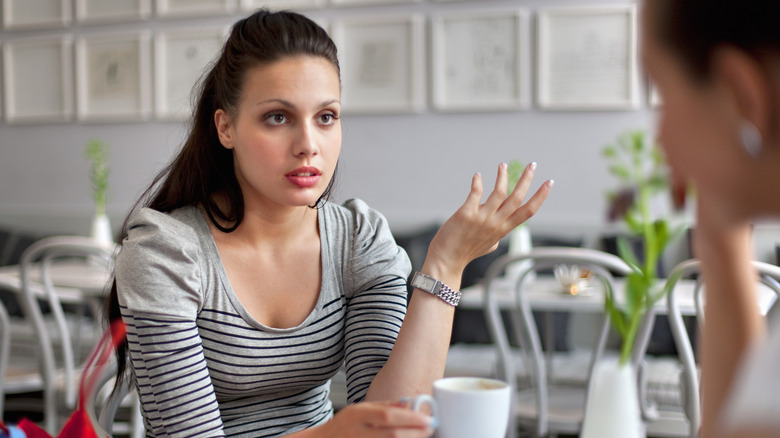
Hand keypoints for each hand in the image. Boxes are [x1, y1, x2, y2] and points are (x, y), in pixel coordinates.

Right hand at [314, 401, 433, 437]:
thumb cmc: (342, 426)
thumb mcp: (359, 409)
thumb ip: (383, 407)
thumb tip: (407, 404)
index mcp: (358, 415)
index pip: (387, 416)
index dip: (410, 419)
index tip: (427, 419)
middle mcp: (357, 431)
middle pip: (391, 434)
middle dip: (414, 433)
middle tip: (431, 428)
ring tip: (423, 436)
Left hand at [426, 162, 552, 275]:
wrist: (447, 261)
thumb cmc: (465, 252)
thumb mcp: (488, 245)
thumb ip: (496, 235)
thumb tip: (499, 229)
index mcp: (503, 229)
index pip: (528, 211)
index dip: (541, 196)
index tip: (548, 183)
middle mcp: (496, 223)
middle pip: (518, 198)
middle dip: (527, 179)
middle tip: (533, 165)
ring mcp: (482, 218)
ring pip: (499, 192)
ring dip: (502, 176)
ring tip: (502, 165)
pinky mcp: (466, 214)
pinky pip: (476, 193)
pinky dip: (478, 182)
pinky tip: (477, 175)